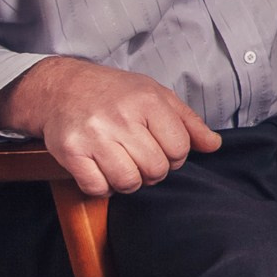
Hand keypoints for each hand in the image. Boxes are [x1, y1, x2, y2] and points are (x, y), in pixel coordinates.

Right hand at [0, 57, 220, 197]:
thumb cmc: (114, 93)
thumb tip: (214, 145)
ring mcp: (95, 136)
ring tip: (122, 164)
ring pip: (129, 182)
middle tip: (140, 157)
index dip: (175, 155)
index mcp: (148, 101)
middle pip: (156, 169)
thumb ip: (188, 122)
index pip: (180, 148)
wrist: (62, 88)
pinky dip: (102, 187)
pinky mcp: (71, 152)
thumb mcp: (156, 95)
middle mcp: (121, 117)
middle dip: (153, 170)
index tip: (161, 147)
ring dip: (128, 181)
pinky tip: (101, 170)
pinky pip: (98, 188)